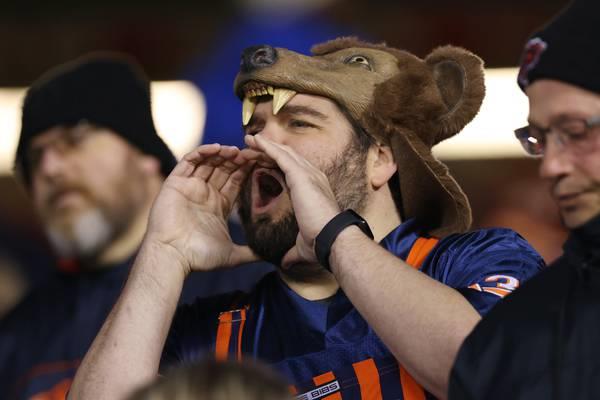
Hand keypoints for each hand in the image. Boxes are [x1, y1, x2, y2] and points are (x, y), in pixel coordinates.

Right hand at [145, 144, 258, 275]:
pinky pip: (189, 161)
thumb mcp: (232, 255)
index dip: (246, 170)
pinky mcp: (176, 182)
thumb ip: (251, 253)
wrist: (172, 257)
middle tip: (251, 152)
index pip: (235, 181)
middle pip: (223, 168)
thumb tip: (271, 258)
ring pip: (208, 161)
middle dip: (237, 159)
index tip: (261, 162)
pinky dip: (202, 152)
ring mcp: (190, 187)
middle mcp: (205, 193)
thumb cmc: (198, 257)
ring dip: (222, 153)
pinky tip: (217, 148)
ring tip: (236, 150)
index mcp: (218, 205)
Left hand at [244, 135, 340, 268]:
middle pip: (287, 157)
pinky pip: (280, 155)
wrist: (332, 241)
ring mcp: (308, 173)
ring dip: (265, 145)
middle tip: (251, 144)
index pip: (292, 171)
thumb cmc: (321, 244)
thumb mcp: (302, 247)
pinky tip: (254, 141)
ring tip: (248, 139)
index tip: (260, 162)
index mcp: (314, 189)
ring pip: (282, 152)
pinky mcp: (301, 175)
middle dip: (269, 150)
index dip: (276, 164)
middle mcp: (313, 176)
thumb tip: (285, 264)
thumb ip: (292, 252)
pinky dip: (266, 147)